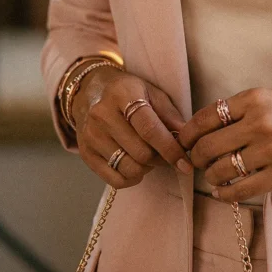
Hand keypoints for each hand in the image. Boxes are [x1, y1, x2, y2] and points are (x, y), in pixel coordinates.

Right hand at [71, 66, 193, 188]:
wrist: (90, 92)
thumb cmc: (129, 92)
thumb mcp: (152, 93)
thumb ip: (170, 115)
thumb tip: (187, 140)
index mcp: (123, 95)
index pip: (149, 129)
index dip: (170, 149)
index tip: (186, 164)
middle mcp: (102, 115)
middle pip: (141, 153)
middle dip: (161, 158)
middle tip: (166, 153)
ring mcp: (91, 135)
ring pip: (128, 168)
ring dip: (147, 168)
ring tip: (150, 156)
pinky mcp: (85, 153)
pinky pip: (114, 179)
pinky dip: (131, 178)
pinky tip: (135, 166)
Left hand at [177, 87, 271, 202]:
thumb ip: (245, 111)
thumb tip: (208, 129)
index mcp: (257, 98)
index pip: (206, 116)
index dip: (188, 133)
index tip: (184, 142)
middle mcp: (261, 122)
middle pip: (207, 145)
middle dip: (195, 158)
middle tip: (196, 164)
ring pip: (220, 169)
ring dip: (211, 177)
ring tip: (213, 177)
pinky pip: (240, 190)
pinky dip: (225, 194)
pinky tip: (224, 193)